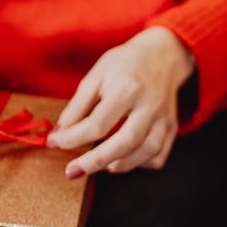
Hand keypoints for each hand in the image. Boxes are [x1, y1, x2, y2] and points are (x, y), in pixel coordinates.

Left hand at [45, 26, 194, 176]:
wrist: (162, 55)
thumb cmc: (125, 64)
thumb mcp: (96, 75)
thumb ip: (78, 105)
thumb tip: (60, 135)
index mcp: (127, 88)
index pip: (98, 123)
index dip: (73, 138)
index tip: (55, 143)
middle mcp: (150, 105)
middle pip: (125, 143)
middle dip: (95, 162)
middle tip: (72, 171)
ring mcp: (164, 118)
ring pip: (146, 153)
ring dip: (118, 165)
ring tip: (99, 165)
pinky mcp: (171, 128)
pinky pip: (158, 157)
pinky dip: (140, 164)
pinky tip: (124, 157)